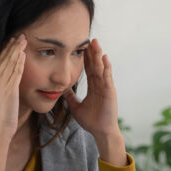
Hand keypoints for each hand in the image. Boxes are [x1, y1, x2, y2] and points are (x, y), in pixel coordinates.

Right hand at [0, 34, 25, 170]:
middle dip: (12, 46)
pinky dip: (19, 63)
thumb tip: (11, 84)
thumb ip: (5, 89)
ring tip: (23, 40)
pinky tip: (23, 55)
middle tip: (19, 35)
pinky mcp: (9, 91)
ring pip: (9, 63)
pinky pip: (15, 74)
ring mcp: (1, 85)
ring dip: (17, 50)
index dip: (6, 50)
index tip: (11, 41)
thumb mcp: (1, 99)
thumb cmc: (2, 118)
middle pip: (4, 59)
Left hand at [63, 38, 126, 164]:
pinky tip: (105, 58)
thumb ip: (70, 97)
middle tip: (89, 38)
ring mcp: (106, 87)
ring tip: (96, 43)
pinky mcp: (110, 92)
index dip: (85, 58)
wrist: (101, 132)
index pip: (89, 69)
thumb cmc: (91, 121)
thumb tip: (60, 90)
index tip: (81, 46)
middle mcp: (100, 84)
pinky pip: (107, 77)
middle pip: (95, 65)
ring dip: (99, 55)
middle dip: (92, 52)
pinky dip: (106, 67)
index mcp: (94, 87)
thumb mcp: (76, 107)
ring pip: (101, 68)